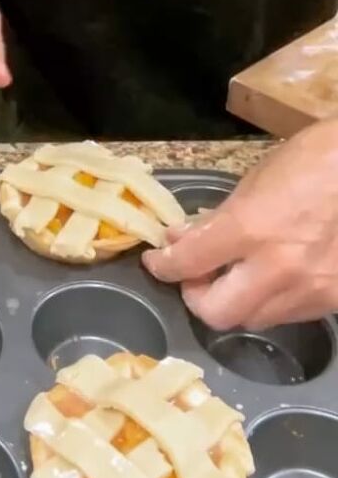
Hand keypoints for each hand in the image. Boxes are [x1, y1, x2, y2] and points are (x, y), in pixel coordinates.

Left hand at [143, 119, 337, 330]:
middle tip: (197, 277)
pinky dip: (272, 300)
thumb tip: (182, 239)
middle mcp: (279, 269)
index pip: (187, 264)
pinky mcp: (337, 299)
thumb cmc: (321, 157)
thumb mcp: (257, 178)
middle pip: (217, 314)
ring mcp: (313, 289)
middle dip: (198, 298)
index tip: (158, 262)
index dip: (163, 266)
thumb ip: (217, 217)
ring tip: (237, 275)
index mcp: (251, 229)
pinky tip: (274, 277)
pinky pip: (291, 313)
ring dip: (236, 301)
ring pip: (255, 319)